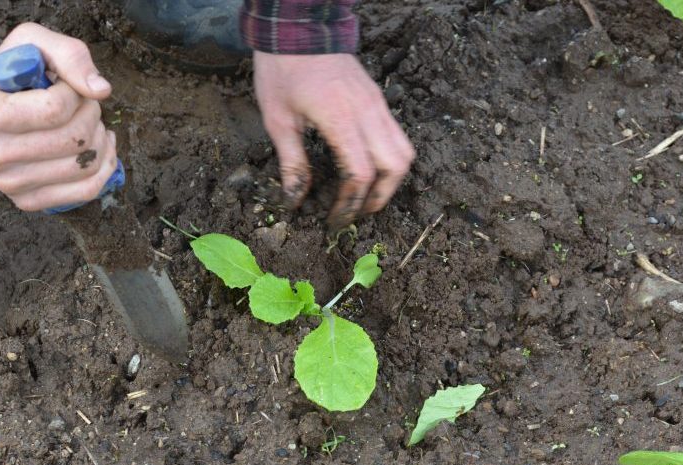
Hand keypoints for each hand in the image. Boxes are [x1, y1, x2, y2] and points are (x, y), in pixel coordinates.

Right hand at [0, 23, 117, 211]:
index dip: (73, 92)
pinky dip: (105, 164)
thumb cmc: (15, 74)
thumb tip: (101, 90)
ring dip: (99, 137)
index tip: (65, 86)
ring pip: (85, 165)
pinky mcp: (29, 202)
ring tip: (87, 122)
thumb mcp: (33, 44)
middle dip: (90, 114)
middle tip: (82, 103)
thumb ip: (69, 55)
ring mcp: (8, 185)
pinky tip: (99, 145)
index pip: (55, 110)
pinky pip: (88, 190)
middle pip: (74, 140)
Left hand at [253, 52, 414, 228]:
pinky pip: (397, 137)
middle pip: (395, 167)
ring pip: (404, 152)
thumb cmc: (283, 71)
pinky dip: (389, 161)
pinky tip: (367, 169)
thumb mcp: (278, 120)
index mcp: (340, 118)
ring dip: (390, 180)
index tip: (335, 219)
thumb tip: (296, 200)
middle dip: (379, 197)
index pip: (360, 172)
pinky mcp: (378, 100)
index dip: (350, 203)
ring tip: (366, 195)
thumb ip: (292, 163)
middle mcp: (367, 112)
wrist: (299, 27)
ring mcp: (378, 104)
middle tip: (355, 212)